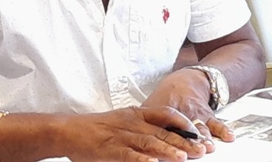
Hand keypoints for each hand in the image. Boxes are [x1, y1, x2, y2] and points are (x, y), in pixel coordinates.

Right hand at [64, 106, 206, 161]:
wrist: (69, 130)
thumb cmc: (97, 128)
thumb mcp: (124, 120)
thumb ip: (144, 127)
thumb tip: (167, 139)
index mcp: (137, 114)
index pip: (166, 114)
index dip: (183, 123)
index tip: (198, 131)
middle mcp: (133, 123)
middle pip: (163, 131)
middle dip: (184, 141)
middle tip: (202, 150)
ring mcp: (122, 136)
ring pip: (150, 143)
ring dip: (168, 150)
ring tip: (184, 157)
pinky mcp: (111, 150)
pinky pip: (129, 155)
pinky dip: (142, 160)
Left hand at [142, 68, 234, 147]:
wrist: (188, 80)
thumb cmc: (168, 96)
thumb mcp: (152, 104)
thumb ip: (143, 120)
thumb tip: (128, 136)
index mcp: (166, 110)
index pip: (165, 126)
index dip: (167, 137)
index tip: (167, 148)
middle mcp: (182, 112)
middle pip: (186, 130)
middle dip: (190, 141)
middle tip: (194, 150)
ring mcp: (196, 114)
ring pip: (202, 128)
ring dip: (205, 137)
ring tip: (209, 146)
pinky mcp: (208, 115)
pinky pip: (217, 122)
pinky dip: (224, 129)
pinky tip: (229, 136)